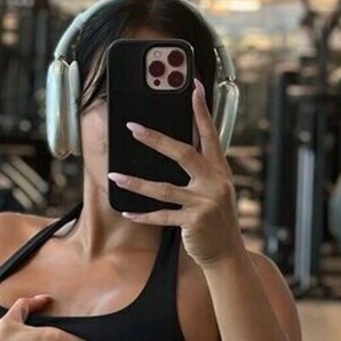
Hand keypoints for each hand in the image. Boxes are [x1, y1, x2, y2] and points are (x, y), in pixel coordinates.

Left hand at [107, 79, 243, 267]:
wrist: (227, 253)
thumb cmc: (216, 219)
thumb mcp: (216, 190)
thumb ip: (203, 170)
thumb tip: (178, 147)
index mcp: (220, 170)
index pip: (210, 134)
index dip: (201, 110)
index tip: (193, 87)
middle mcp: (214, 182)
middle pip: (182, 153)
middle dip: (155, 139)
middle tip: (132, 128)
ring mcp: (204, 202)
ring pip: (164, 188)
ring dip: (136, 182)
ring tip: (114, 175)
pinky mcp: (194, 222)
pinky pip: (162, 216)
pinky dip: (143, 214)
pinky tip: (127, 210)